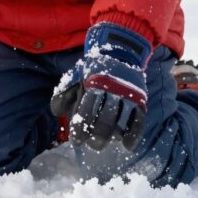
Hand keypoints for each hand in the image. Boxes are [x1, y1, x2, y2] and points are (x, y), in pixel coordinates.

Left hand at [51, 22, 150, 151]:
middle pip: (105, 120)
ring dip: (113, 137)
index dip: (80, 128)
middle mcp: (112, 90)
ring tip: (105, 142)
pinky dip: (133, 136)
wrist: (120, 51)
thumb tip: (56, 113)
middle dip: (97, 137)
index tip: (77, 140)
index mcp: (93, 83)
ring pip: (122, 123)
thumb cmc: (93, 69)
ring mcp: (128, 95)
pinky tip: (126, 146)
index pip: (86, 111)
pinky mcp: (140, 100)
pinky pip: (139, 122)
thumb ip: (64, 93)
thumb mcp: (75, 75)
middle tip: (92, 144)